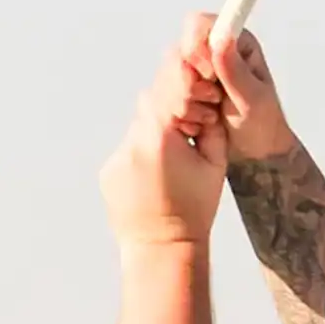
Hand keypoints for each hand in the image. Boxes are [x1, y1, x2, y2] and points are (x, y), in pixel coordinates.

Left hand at [101, 48, 228, 247]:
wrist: (162, 248)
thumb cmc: (194, 210)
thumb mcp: (215, 165)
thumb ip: (210, 127)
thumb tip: (206, 102)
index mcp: (162, 136)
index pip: (171, 87)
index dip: (186, 76)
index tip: (196, 74)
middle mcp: (133, 142)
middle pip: (152, 102)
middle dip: (173, 105)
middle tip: (192, 120)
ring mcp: (117, 156)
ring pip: (140, 127)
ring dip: (159, 131)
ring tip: (176, 158)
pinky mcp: (109, 170)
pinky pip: (130, 149)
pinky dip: (145, 154)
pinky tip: (159, 175)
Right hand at [172, 13, 297, 161]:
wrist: (255, 152)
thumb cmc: (262, 124)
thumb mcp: (253, 99)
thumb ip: (235, 70)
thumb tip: (222, 37)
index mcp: (234, 43)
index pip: (198, 24)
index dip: (196, 47)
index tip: (209, 74)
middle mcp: (210, 52)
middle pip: (177, 51)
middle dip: (189, 82)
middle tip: (213, 101)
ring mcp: (192, 72)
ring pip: (166, 74)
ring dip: (183, 100)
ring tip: (210, 117)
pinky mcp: (180, 91)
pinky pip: (162, 94)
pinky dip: (176, 111)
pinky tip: (197, 124)